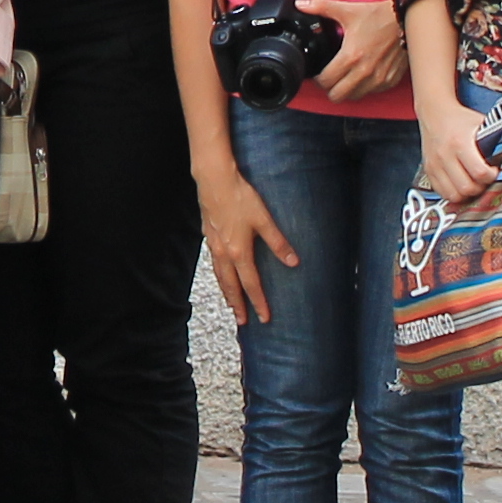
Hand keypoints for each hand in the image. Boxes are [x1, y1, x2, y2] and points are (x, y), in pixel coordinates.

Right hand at [200, 164, 297, 326]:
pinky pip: (214, 264)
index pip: (251, 284)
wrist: (214, 180)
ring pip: (220, 276)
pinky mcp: (208, 235)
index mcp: (239, 252)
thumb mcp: (264, 219)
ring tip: (231, 304)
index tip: (264, 317)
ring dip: (226, 292)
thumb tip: (293, 261)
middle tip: (242, 322)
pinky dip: (219, 276)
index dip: (258, 302)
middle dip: (238, 305)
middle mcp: (224, 253)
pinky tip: (221, 273)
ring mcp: (214, 245)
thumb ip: (278, 242)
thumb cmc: (239, 197)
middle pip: (231, 286)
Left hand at [309, 0, 407, 102]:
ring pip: (355, 97)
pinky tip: (363, 76)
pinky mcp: (391, 80)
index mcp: (351, 57)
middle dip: (330, 89)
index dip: (318, 79)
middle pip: (338, 96)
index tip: (319, 74)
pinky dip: (365, 88)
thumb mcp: (347, 10)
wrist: (408, 19)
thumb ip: (321, 7)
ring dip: (347, 90)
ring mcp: (379, 78)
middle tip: (330, 79)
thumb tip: (301, 4)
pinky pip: (373, 92)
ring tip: (345, 78)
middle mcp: (365, 72)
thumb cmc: (380, 16)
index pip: (326, 82)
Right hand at [416, 97, 498, 207]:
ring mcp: (434, 165)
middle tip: (485, 179)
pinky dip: (453, 193)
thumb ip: (496, 138)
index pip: (479, 172)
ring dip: (467, 193)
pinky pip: (442, 193)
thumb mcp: (481, 122)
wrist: (434, 112)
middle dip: (481, 187)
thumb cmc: (461, 118)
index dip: (492, 176)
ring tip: (474, 183)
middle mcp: (444, 155)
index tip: (495, 171)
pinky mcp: (428, 170)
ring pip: (453, 195)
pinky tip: (461, 184)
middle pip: (466, 187)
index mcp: (459, 142)